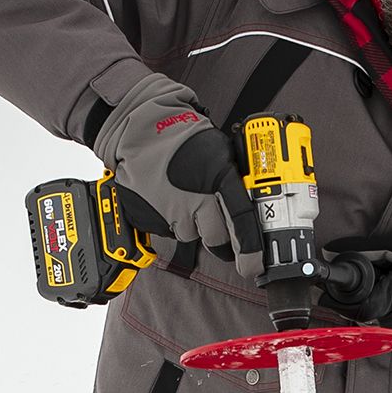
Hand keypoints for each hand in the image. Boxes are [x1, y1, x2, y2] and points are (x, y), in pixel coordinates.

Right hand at [91, 72, 262, 279]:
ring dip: (191, 223)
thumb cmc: (181, 132)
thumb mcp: (218, 149)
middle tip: (213, 220)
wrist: (138, 126)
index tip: (253, 266)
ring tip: (183, 195)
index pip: (241, 223)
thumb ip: (233, 178)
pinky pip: (167, 230)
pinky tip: (167, 196)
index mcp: (218, 179)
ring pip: (190, 234)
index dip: (250, 250)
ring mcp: (170, 211)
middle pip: (215, 239)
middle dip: (218, 237)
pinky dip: (170, 219)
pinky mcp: (149, 218)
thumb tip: (248, 199)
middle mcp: (195, 199)